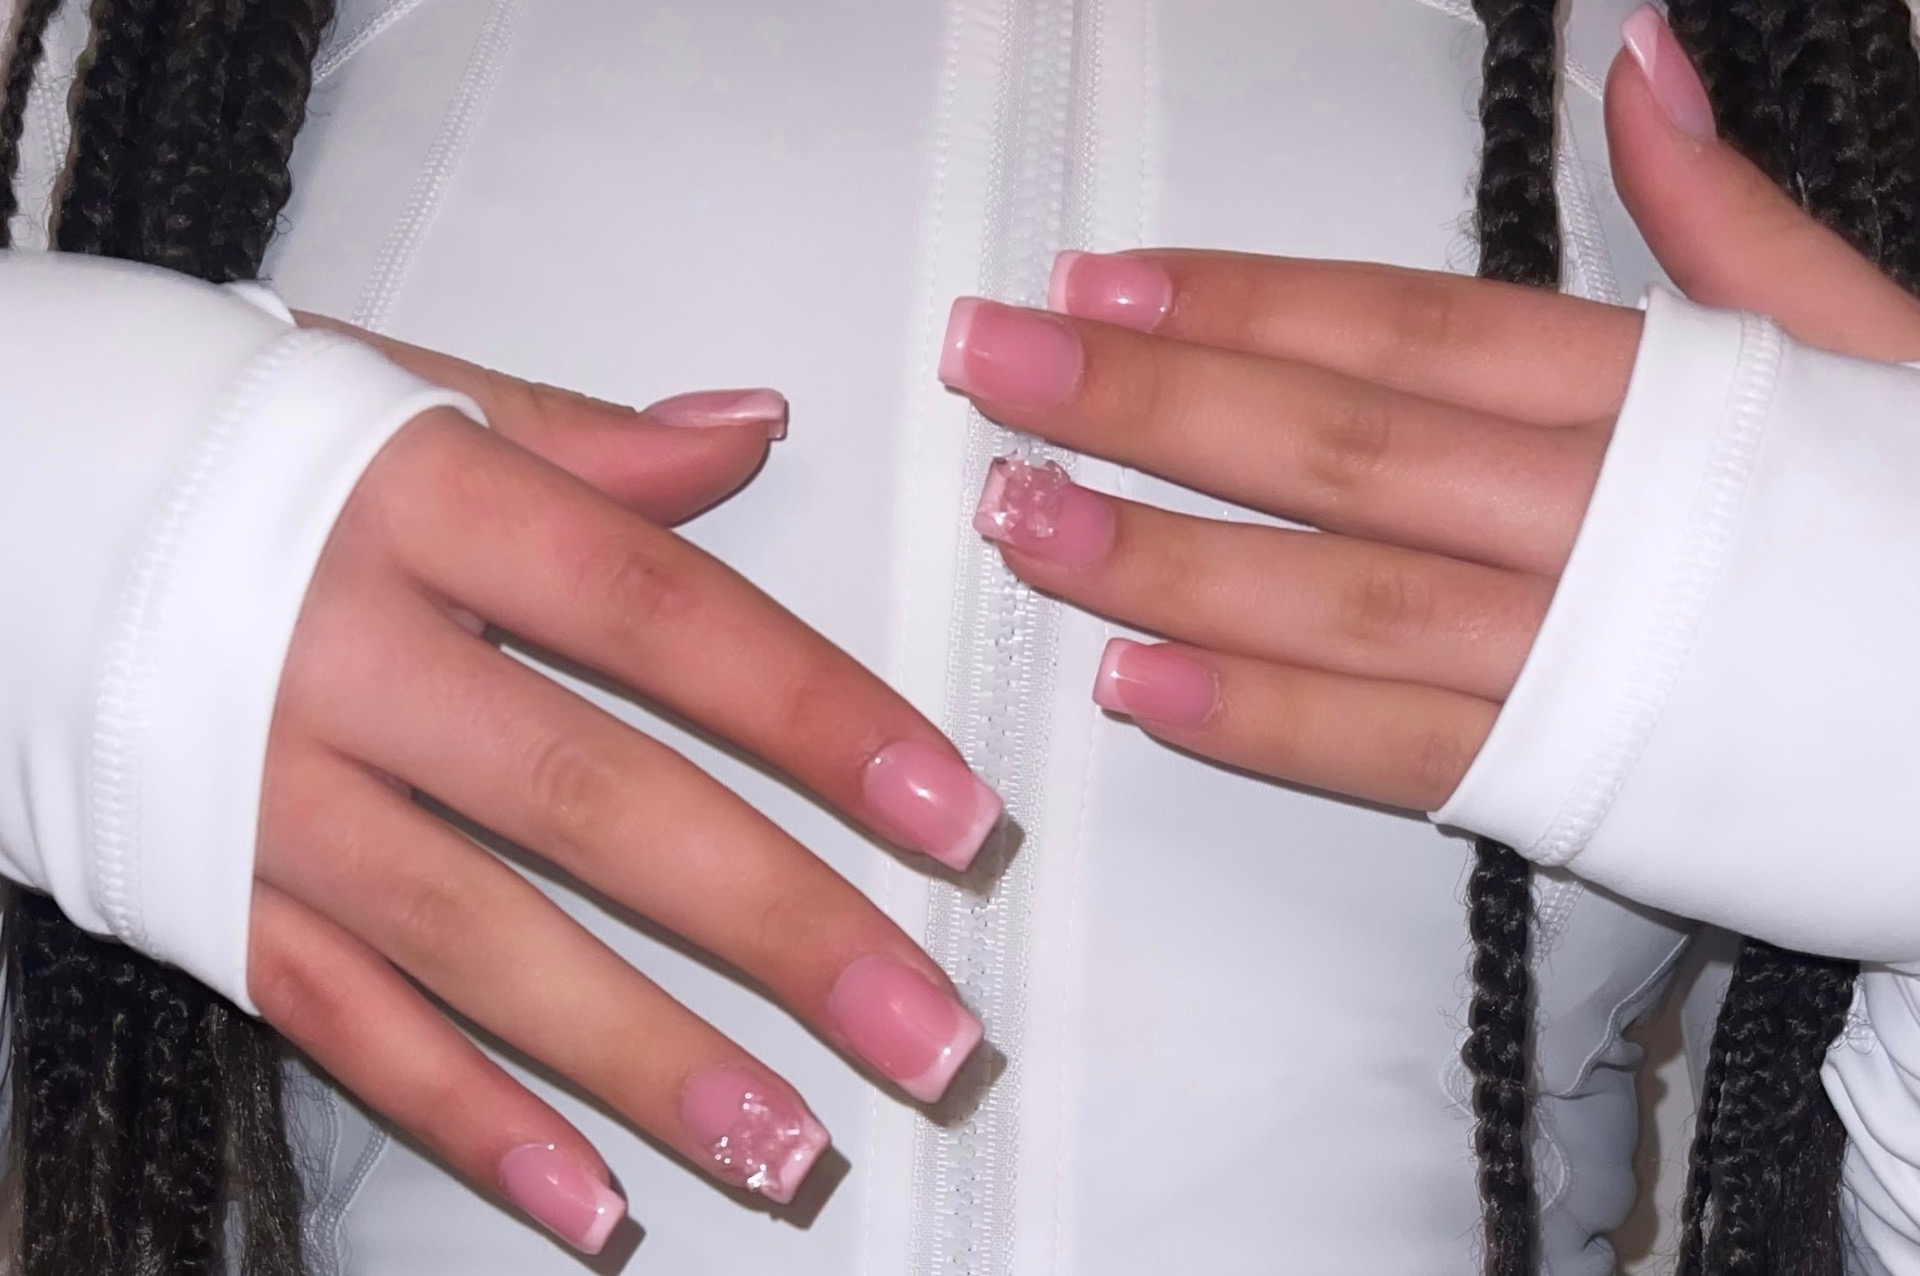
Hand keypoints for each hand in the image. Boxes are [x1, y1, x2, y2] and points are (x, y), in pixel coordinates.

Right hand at [250, 324, 996, 1252]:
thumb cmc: (211, 436)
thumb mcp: (390, 393)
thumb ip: (580, 435)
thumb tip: (754, 429)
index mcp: (420, 507)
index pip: (663, 617)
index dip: (819, 716)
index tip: (955, 816)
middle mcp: (345, 658)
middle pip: (598, 804)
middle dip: (781, 928)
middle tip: (932, 1034)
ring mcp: (265, 793)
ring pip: (483, 946)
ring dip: (650, 1062)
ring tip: (798, 1150)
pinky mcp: (199, 894)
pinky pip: (343, 1026)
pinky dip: (466, 1122)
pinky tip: (591, 1208)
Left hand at [935, 11, 1919, 811]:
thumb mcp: (1872, 341)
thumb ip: (1733, 219)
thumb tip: (1636, 62)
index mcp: (1660, 392)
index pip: (1403, 325)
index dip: (1239, 301)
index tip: (1097, 282)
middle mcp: (1599, 518)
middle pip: (1333, 444)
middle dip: (1147, 403)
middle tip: (995, 366)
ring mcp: (1581, 660)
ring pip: (1334, 597)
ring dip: (1161, 557)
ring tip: (1019, 519)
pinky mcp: (1580, 787)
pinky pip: (1392, 753)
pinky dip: (1261, 722)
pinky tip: (1134, 688)